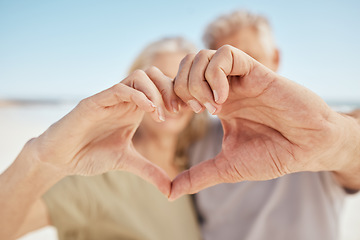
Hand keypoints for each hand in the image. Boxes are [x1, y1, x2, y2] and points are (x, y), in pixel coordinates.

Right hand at [28, 69, 175, 195]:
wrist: (61, 158)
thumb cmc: (91, 155)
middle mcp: (124, 99)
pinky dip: (138, 96)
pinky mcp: (94, 102)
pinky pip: (120, 89)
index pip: (160, 87)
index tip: (189, 111)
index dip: (177, 95)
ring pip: (139, 76)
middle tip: (178, 111)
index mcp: (134, 108)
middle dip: (170, 89)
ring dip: (156, 92)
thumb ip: (149, 171)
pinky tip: (150, 112)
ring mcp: (110, 98)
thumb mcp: (127, 162)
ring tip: (162, 115)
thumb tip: (171, 190)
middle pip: (153, 74)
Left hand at [170, 45, 357, 199]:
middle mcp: (225, 87)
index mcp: (216, 103)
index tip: (172, 116)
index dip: (168, 96)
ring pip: (201, 56)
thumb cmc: (272, 155)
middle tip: (193, 111)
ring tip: (210, 108)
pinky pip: (225, 54)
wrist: (307, 148)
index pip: (180, 84)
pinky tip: (222, 100)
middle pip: (186, 65)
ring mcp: (239, 78)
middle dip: (179, 87)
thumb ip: (197, 176)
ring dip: (196, 82)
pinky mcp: (255, 71)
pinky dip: (215, 75)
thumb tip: (169, 194)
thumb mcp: (227, 167)